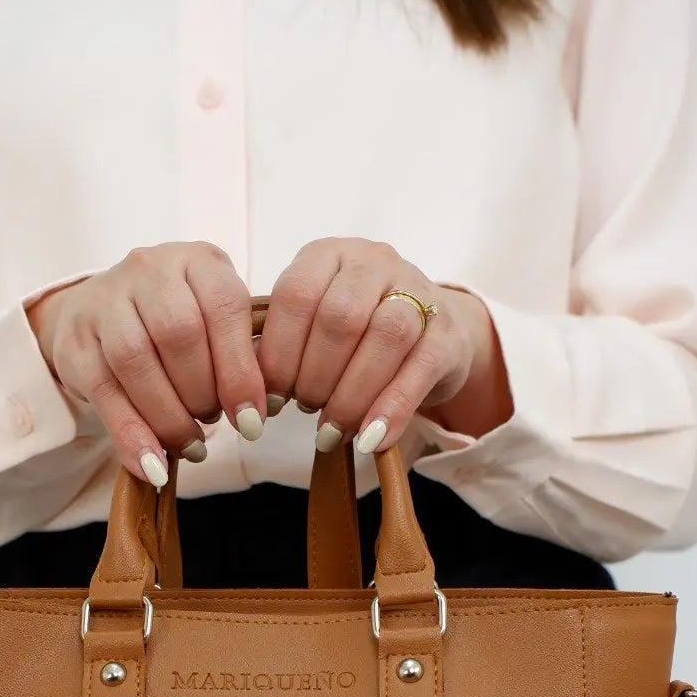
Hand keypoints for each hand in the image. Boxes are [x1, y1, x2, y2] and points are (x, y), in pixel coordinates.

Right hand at [27, 243, 267, 486]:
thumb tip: (253, 418)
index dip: (240, 371)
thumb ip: (238, 359)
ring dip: (168, 416)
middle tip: (212, 423)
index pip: (223, 307)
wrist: (102, 311)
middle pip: (178, 332)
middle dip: (201, 393)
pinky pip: (103, 392)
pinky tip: (152, 464)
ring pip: (135, 360)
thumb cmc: (176, 325)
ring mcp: (105, 300)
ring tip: (189, 444)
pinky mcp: (74, 340)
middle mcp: (149, 269)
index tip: (251, 422)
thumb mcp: (216, 326)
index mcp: (197, 261)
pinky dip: (131, 434)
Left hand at [258, 238, 511, 454]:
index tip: (270, 400)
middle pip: (341, 317)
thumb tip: (249, 395)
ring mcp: (417, 291)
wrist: (430, 331)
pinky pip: (420, 368)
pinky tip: (371, 440)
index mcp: (329, 256)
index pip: (296, 295)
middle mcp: (374, 262)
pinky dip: (392, 409)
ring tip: (333, 429)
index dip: (279, 354)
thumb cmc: (355, 337)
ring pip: (386, 335)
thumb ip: (283, 349)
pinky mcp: (447, 332)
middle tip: (307, 411)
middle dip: (316, 376)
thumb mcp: (313, 329)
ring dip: (352, 394)